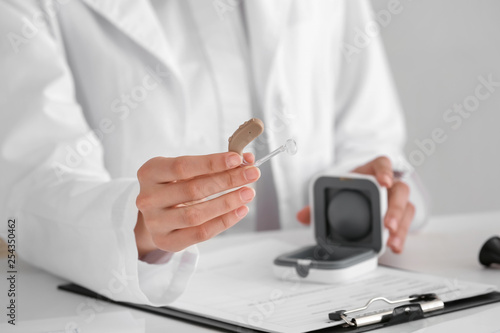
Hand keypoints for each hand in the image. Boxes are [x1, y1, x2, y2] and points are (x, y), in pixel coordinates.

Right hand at [135, 152, 259, 255]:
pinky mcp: (165, 241)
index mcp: (150, 172)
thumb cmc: (176, 186)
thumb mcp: (188, 170)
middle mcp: (147, 197)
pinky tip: (240, 210)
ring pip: (196, 214)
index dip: (212, 163)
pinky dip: (223, 222)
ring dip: (227, 202)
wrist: (157, 213)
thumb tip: (247, 159)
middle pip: (193, 189)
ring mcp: (154, 222)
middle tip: (252, 174)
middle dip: (227, 180)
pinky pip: (200, 233)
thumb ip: (215, 164)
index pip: (183, 166)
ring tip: (248, 193)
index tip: (238, 159)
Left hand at [296, 156, 414, 252]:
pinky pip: (407, 223)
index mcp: (370, 172)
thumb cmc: (350, 191)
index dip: (384, 171)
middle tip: (388, 224)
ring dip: (401, 225)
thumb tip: (302, 216)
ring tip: (393, 240)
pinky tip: (395, 245)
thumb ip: (318, 205)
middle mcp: (388, 184)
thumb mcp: (335, 194)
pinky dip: (401, 236)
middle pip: (399, 190)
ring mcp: (396, 199)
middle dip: (396, 208)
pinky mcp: (400, 215)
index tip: (384, 181)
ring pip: (407, 208)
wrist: (359, 197)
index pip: (382, 164)